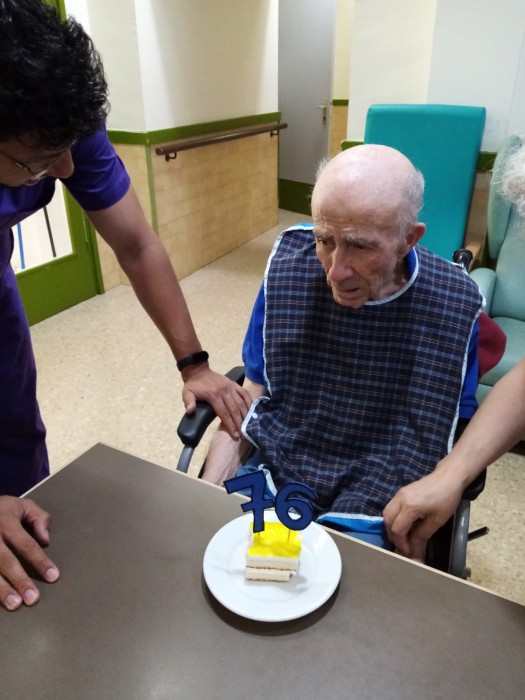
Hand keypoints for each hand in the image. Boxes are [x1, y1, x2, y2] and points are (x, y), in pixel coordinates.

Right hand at [0, 496, 59, 610]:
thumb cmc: (1, 511)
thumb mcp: (22, 506)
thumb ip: (39, 518)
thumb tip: (46, 539)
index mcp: (6, 522)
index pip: (26, 544)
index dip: (40, 561)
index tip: (53, 576)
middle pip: (6, 561)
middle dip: (19, 580)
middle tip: (33, 598)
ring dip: (1, 590)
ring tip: (14, 605)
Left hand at [181, 365, 251, 437]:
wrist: (198, 371)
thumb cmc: (193, 385)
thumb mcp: (187, 393)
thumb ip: (189, 402)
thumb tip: (190, 411)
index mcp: (213, 395)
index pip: (224, 413)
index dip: (230, 425)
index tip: (235, 435)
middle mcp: (224, 391)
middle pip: (234, 409)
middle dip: (239, 423)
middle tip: (244, 434)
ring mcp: (231, 387)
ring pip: (241, 402)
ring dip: (246, 414)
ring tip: (248, 425)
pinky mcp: (234, 384)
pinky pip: (244, 393)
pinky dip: (249, 402)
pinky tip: (252, 410)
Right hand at [383, 469, 464, 560]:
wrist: (448, 476)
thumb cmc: (446, 498)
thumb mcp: (437, 520)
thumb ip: (422, 535)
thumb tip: (414, 550)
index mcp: (410, 506)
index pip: (398, 529)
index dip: (401, 543)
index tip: (408, 552)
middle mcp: (400, 499)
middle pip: (387, 521)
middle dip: (393, 536)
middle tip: (403, 546)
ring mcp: (399, 494)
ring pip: (386, 513)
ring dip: (391, 527)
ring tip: (402, 536)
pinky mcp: (401, 492)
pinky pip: (391, 507)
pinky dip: (393, 518)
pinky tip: (404, 524)